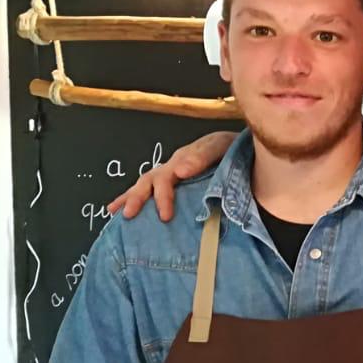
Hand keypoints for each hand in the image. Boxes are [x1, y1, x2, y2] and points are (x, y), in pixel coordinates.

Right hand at [107, 131, 237, 222]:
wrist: (245, 151)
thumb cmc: (232, 149)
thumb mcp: (221, 146)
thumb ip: (203, 156)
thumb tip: (180, 171)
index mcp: (182, 159)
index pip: (165, 178)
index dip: (163, 196)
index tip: (164, 216)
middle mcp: (173, 167)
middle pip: (148, 180)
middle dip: (137, 198)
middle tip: (130, 215)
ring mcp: (173, 175)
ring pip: (144, 185)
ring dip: (130, 198)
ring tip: (117, 212)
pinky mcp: (177, 185)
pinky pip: (152, 191)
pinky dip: (133, 198)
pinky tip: (121, 210)